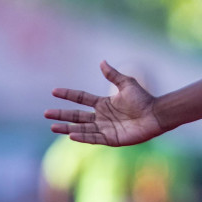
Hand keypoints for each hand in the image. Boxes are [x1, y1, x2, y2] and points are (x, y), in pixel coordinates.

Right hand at [44, 61, 163, 145]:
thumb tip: (102, 62)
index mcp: (103, 103)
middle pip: (77, 116)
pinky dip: (82, 137)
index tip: (54, 91)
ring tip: (53, 127)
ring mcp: (106, 128)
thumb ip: (113, 75)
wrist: (156, 114)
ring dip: (67, 128)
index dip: (68, 94)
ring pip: (82, 128)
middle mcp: (102, 116)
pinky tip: (71, 135)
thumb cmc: (144, 100)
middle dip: (62, 115)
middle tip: (46, 114)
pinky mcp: (112, 139)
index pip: (81, 98)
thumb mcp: (126, 84)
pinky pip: (94, 138)